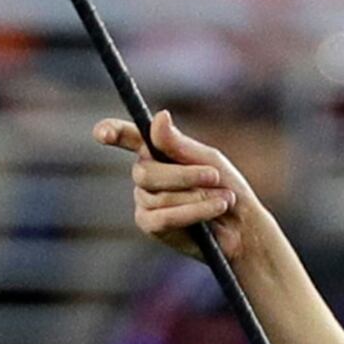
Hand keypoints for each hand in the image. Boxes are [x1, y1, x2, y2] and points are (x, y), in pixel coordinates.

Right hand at [97, 110, 263, 263]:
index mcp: (155, 150)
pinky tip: (215, 209)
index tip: (102, 133)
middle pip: (145, 172)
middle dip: (184, 175)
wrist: (241, 227)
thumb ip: (179, 144)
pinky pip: (164, 217)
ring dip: (197, 196)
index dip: (112, 132)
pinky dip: (193, 212)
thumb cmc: (225, 187)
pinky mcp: (149, 224)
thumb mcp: (208, 160)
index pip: (128, 137)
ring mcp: (144, 200)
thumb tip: (159, 116)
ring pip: (159, 196)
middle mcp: (144, 174)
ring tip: (223, 200)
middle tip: (214, 177)